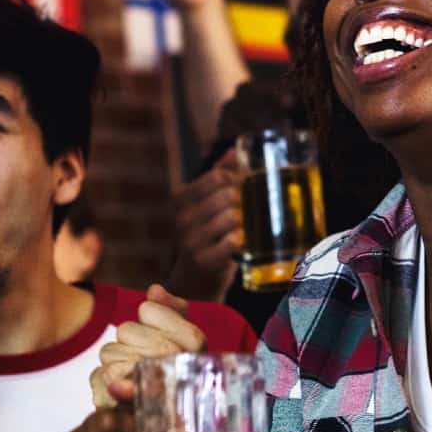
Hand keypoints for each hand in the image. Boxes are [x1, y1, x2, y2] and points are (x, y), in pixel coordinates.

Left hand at [91, 285, 205, 408]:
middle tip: (146, 362)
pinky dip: (103, 384)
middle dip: (130, 343)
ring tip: (134, 380)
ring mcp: (146, 378)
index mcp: (192, 338)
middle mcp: (172, 355)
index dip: (150, 321)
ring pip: (109, 352)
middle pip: (125, 329)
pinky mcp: (120, 399)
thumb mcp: (186, 339)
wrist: (173, 431)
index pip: (148, 309)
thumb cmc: (179, 378)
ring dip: (116, 364)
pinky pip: (99, 376)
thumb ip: (172, 310)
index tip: (163, 338)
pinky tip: (120, 393)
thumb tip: (154, 290)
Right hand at [165, 150, 241, 301]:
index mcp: (182, 199)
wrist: (193, 282)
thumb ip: (219, 176)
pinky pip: (233, 241)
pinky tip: (243, 244)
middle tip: (250, 210)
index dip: (237, 180)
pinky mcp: (204, 260)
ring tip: (248, 227)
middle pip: (227, 194)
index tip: (243, 189)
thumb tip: (235, 149)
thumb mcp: (207, 205)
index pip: (218, 175)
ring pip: (232, 216)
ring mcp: (191, 240)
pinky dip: (243, 240)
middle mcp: (182, 218)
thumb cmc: (206, 237)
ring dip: (246, 221)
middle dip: (245, 200)